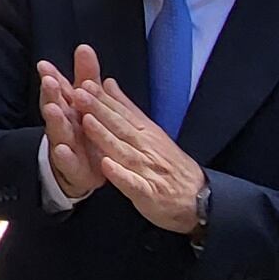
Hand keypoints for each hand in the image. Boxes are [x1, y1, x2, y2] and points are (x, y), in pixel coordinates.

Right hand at [39, 44, 106, 198]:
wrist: (84, 173)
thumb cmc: (82, 133)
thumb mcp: (86, 102)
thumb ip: (86, 77)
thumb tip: (84, 46)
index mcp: (68, 110)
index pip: (58, 91)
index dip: (52, 79)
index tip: (46, 66)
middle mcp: (63, 127)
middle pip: (56, 109)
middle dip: (51, 96)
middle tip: (49, 82)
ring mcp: (66, 148)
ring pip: (59, 133)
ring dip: (55, 122)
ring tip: (52, 109)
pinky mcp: (73, 170)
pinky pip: (68, 164)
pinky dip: (64, 157)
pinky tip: (61, 149)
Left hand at [70, 77, 206, 233]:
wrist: (199, 197)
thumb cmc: (169, 164)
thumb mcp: (150, 132)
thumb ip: (127, 108)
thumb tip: (109, 83)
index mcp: (145, 132)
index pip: (121, 112)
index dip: (102, 98)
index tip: (84, 82)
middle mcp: (145, 147)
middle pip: (119, 126)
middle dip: (98, 110)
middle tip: (79, 94)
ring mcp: (147, 170)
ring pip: (123, 150)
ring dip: (105, 136)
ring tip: (87, 121)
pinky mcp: (149, 192)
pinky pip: (133, 183)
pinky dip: (120, 174)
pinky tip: (105, 165)